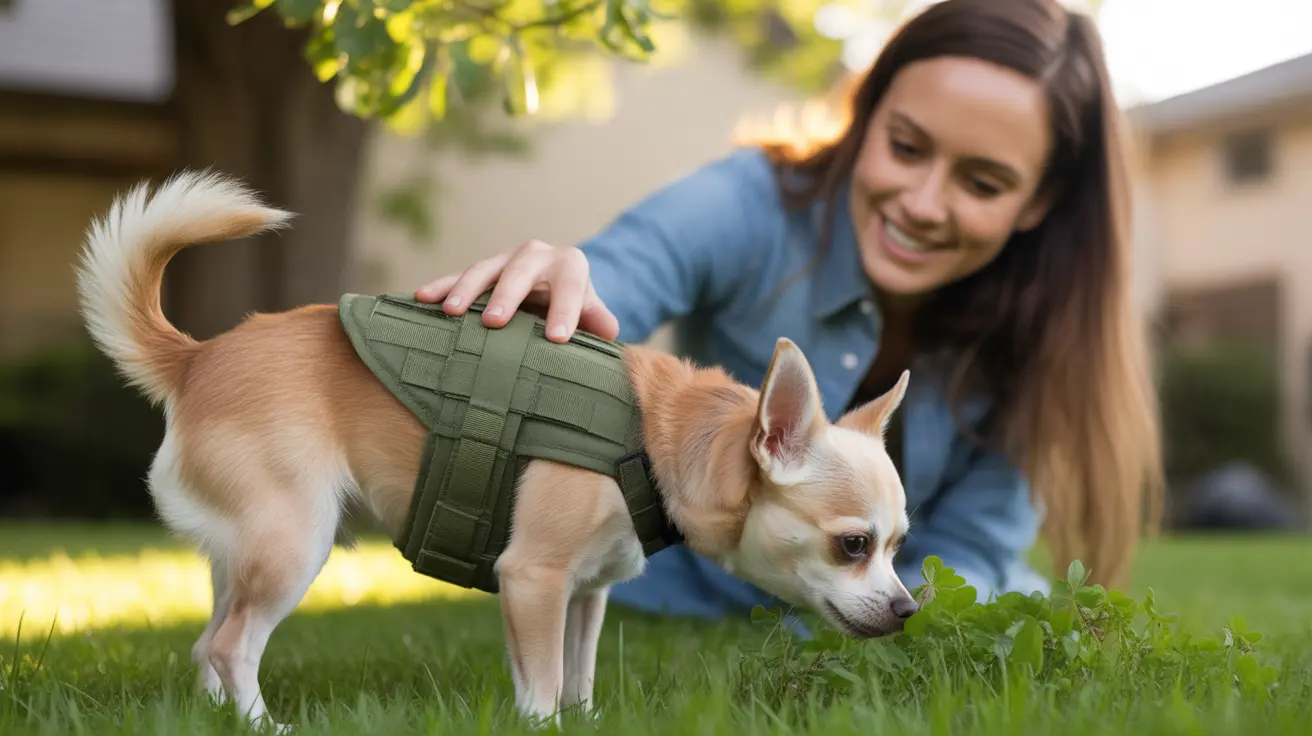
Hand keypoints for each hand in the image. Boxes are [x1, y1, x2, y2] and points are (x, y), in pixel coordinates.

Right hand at [414, 240, 619, 343]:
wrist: (556, 285)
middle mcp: (536, 255)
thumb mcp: (592, 311)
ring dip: (465, 290)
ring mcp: (505, 260)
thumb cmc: (576, 309)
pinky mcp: (481, 270)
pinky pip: (457, 276)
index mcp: (570, 265)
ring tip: (451, 312)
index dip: (565, 310)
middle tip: (495, 322)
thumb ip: (599, 320)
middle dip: (507, 295)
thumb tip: (609, 331)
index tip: (558, 338)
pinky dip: (440, 286)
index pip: (570, 286)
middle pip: (521, 271)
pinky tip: (421, 298)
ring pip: (483, 270)